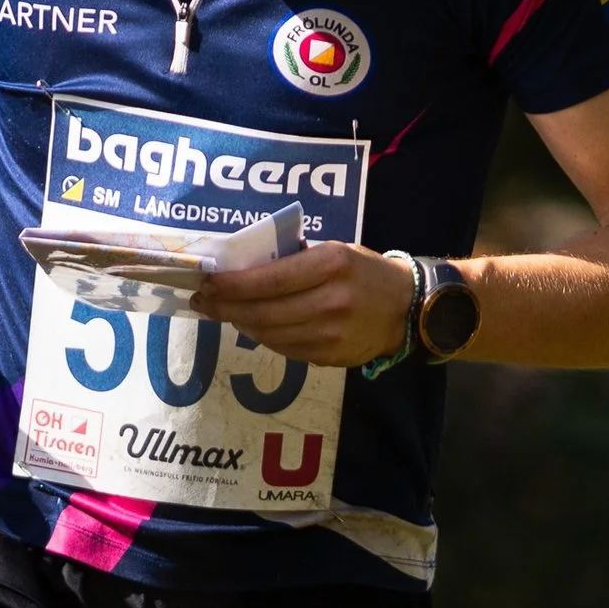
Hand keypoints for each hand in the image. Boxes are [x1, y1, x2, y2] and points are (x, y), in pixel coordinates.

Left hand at [193, 239, 414, 368]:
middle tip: (203, 301)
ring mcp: (330, 334)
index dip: (231, 285)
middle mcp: (330, 301)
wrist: (405, 308)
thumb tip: (241, 269)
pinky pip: (284, 349)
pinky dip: (263, 337)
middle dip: (225, 307)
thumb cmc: (363, 272)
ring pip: (268, 334)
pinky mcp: (330, 357)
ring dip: (239, 323)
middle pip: (262, 311)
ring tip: (223, 312)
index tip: (208, 282)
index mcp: (330, 265)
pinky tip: (253, 326)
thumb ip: (293, 260)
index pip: (268, 280)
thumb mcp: (334, 250)